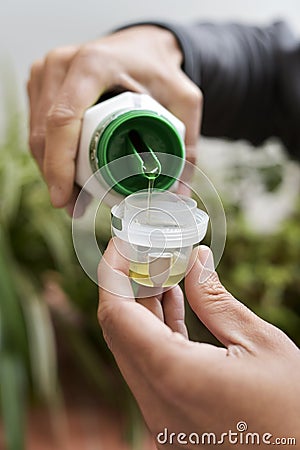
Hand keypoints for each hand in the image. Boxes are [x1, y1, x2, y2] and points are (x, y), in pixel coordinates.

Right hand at [27, 26, 201, 212]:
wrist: (142, 48)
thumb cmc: (160, 71)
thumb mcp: (184, 101)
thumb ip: (186, 146)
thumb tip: (179, 195)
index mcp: (93, 65)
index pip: (64, 119)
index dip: (59, 164)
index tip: (63, 197)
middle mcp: (62, 64)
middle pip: (45, 133)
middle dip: (55, 176)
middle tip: (74, 207)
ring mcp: (47, 73)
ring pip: (37, 133)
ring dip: (50, 169)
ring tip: (73, 198)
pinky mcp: (42, 83)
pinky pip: (37, 126)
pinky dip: (49, 154)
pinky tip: (66, 175)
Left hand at [98, 238, 299, 448]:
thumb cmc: (294, 411)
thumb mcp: (260, 344)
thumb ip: (215, 300)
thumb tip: (195, 259)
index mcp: (172, 375)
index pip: (116, 313)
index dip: (114, 271)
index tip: (125, 242)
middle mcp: (155, 401)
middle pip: (120, 329)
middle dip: (128, 284)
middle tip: (149, 252)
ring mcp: (160, 415)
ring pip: (133, 348)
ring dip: (143, 307)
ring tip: (164, 271)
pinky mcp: (172, 421)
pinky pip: (151, 367)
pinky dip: (156, 332)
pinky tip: (172, 305)